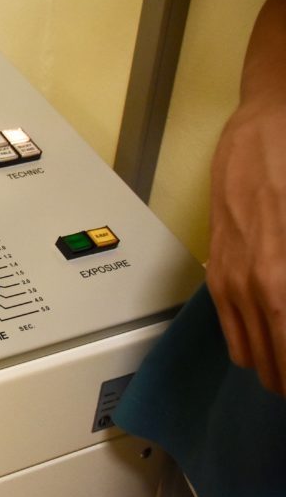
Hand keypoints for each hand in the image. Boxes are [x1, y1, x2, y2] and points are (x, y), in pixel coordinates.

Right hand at [208, 98, 285, 396]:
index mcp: (285, 285)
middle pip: (278, 370)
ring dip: (279, 369)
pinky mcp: (218, 269)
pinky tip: (273, 341)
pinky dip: (256, 348)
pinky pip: (233, 331)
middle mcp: (257, 290)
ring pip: (253, 357)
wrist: (271, 126)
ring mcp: (233, 281)